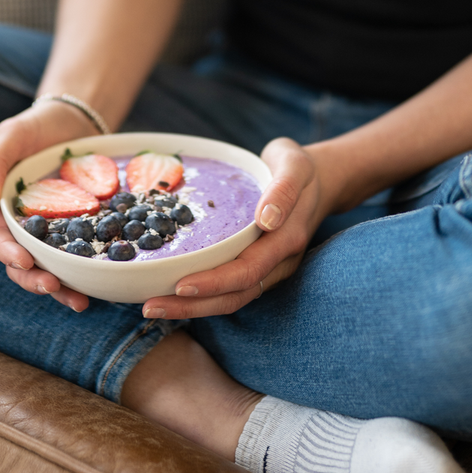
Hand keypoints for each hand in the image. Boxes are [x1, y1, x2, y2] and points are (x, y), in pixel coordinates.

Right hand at [0, 100, 97, 311]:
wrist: (72, 119)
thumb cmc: (33, 126)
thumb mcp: (9, 135)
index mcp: (0, 209)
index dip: (8, 254)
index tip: (24, 262)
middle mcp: (22, 226)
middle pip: (21, 263)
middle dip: (34, 280)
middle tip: (53, 286)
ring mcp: (49, 231)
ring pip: (48, 267)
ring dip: (59, 288)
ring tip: (78, 301)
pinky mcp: (75, 229)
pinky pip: (76, 255)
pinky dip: (83, 273)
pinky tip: (97, 286)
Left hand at [140, 136, 340, 320]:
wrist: (319, 179)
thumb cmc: (300, 168)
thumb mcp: (294, 165)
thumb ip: (283, 190)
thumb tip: (266, 219)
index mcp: (287, 239)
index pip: (248, 270)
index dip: (215, 282)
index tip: (181, 285)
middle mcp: (279, 262)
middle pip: (236, 294)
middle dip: (194, 304)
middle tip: (151, 306)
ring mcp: (271, 268)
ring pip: (233, 298)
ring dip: (195, 307)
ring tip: (154, 307)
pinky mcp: (260, 267)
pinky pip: (231, 289)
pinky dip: (204, 296)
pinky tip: (173, 294)